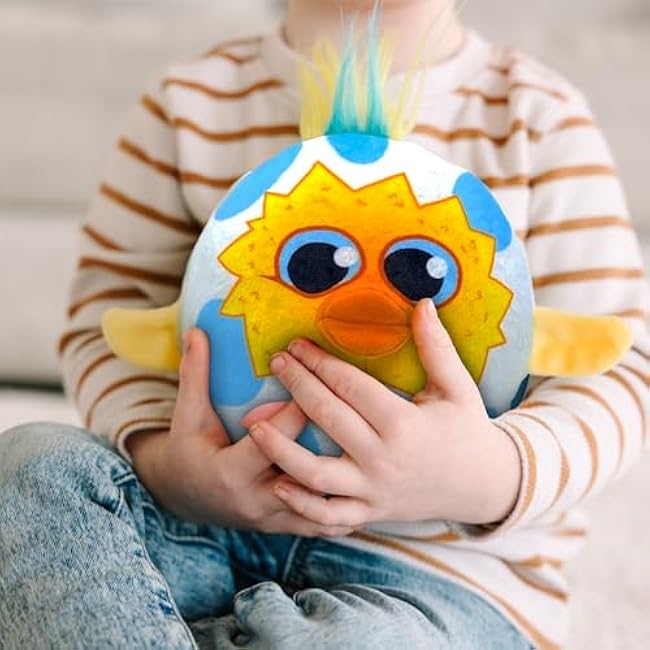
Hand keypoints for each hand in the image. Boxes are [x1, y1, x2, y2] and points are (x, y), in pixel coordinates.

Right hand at [127, 328, 354, 536]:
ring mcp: (276, 518)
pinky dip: (348, 505)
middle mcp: (257, 499)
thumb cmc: (191, 449)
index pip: (273, 438)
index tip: (318, 379)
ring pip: (324, 502)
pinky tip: (371, 481)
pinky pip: (327, 522)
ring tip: (377, 448)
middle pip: (306, 470)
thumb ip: (195, 373)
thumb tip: (195, 331)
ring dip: (349, 478)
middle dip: (331, 438)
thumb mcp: (189, 414)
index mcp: (231, 471)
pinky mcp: (288, 526)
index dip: (297, 408)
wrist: (187, 498)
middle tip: (356, 409)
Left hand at [247, 300, 521, 529]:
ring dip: (281, 449)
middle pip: (328, 417)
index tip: (297, 344)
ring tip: (253, 426)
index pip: (350, 385)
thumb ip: (436, 346)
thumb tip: (423, 303)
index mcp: (404, 423)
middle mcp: (384, 457)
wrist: (483, 486)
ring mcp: (374, 490)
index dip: (320, 362)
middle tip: (276, 362)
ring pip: (317, 473)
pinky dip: (302, 504)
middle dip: (297, 385)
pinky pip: (329, 515)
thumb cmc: (467, 431)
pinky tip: (278, 483)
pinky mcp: (369, 512)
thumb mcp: (457, 387)